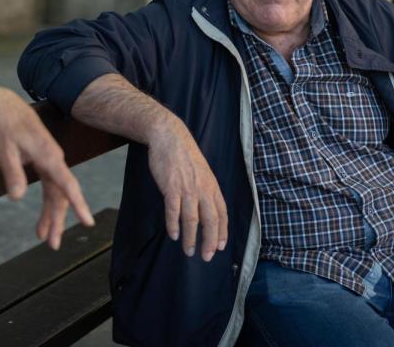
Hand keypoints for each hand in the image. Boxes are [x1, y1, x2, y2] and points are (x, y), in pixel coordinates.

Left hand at [0, 85, 94, 248]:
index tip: (87, 222)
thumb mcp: (3, 147)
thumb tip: (16, 198)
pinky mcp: (42, 160)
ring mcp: (49, 160)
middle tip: (52, 244)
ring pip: (55, 193)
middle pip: (61, 195)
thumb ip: (12, 172)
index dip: (78, 204)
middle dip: (58, 220)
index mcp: (48, 155)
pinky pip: (49, 186)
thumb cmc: (2, 122)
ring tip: (44, 238)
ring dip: (51, 215)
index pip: (66, 184)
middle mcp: (53, 159)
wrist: (0, 103)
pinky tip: (42, 218)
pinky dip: (46, 203)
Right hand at [147, 116, 227, 261]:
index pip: (222, 214)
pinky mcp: (171, 187)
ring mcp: (187, 189)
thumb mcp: (202, 173)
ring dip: (191, 238)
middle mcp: (203, 190)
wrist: (170, 137)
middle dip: (210, 242)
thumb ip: (205, 191)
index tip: (221, 247)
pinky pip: (173, 211)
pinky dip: (174, 225)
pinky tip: (174, 235)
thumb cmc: (185, 156)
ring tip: (189, 251)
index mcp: (212, 186)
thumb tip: (205, 211)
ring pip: (192, 220)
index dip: (223, 232)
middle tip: (207, 257)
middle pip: (210, 221)